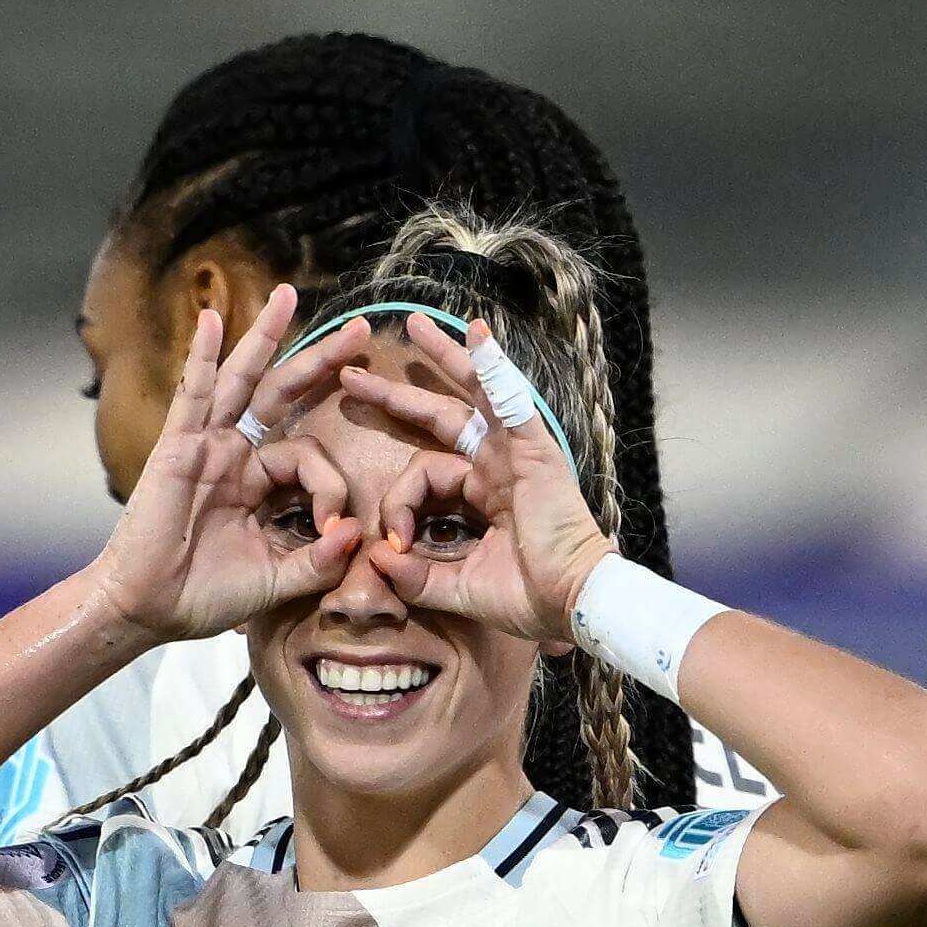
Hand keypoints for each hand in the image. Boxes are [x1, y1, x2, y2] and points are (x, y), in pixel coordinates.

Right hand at [76, 286, 345, 650]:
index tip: (336, 527)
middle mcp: (236, 455)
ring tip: (289, 295)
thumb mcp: (275, 580)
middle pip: (284, 394)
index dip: (332, 487)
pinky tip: (211, 319)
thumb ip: (317, 561)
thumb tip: (355, 535)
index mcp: (260, 483)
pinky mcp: (177, 447)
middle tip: (361, 330)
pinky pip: (193, 394)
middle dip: (321, 361)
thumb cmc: (205, 597)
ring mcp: (206, 446)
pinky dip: (201, 357)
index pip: (310, 459)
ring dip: (266, 336)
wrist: (149, 609)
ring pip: (243, 380)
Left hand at [324, 317, 611, 647]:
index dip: (399, 503)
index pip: (424, 475)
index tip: (395, 541)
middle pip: (441, 415)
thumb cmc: (529, 599)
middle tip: (352, 374)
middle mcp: (498, 464)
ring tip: (413, 323)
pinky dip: (494, 366)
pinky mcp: (535, 447)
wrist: (574, 603)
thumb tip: (376, 558)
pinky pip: (510, 399)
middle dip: (397, 394)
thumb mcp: (458, 587)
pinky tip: (476, 332)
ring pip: (472, 392)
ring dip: (444, 355)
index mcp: (482, 494)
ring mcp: (517, 451)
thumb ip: (415, 576)